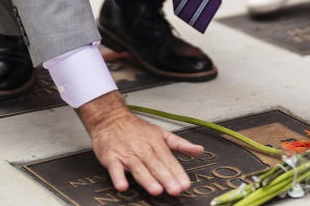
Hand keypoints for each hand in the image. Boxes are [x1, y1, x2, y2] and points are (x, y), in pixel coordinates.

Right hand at [78, 92, 203, 195]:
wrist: (111, 118)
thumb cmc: (136, 129)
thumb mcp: (161, 133)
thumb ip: (181, 144)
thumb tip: (199, 150)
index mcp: (155, 143)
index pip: (169, 160)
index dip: (177, 172)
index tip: (185, 184)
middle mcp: (142, 149)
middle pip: (156, 165)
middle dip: (166, 178)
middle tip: (175, 190)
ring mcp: (126, 154)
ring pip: (138, 168)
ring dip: (147, 179)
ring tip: (156, 190)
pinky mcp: (111, 158)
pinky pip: (114, 168)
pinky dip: (118, 177)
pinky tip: (122, 186)